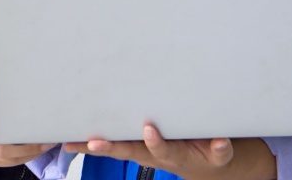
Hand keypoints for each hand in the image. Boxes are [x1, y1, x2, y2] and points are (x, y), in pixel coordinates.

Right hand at [0, 95, 54, 166]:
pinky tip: (35, 152)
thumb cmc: (0, 98)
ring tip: (44, 147)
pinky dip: (23, 159)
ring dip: (28, 156)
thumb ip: (9, 95)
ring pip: (5, 159)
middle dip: (25, 149)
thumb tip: (31, 92)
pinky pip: (6, 164)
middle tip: (44, 144)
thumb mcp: (0, 93)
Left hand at [65, 125, 242, 179]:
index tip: (149, 129)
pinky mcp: (135, 143)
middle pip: (129, 151)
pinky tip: (73, 137)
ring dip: (93, 145)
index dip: (156, 142)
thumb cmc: (208, 153)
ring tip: (71, 142)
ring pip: (115, 147)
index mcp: (173, 155)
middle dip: (110, 148)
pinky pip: (113, 140)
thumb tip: (221, 142)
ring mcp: (141, 150)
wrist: (201, 162)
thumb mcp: (220, 155)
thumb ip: (220, 149)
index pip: (162, 150)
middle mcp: (152, 154)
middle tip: (93, 143)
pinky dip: (93, 141)